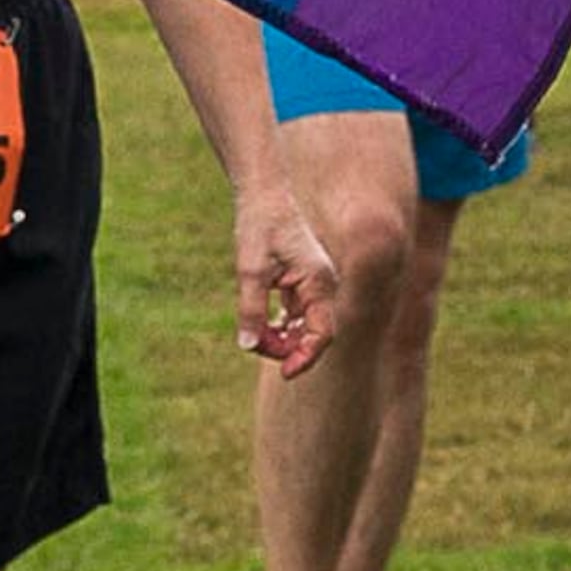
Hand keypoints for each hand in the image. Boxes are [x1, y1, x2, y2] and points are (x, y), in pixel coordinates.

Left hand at [235, 180, 338, 374]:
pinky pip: (297, 315)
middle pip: (313, 334)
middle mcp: (323, 286)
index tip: (284, 373)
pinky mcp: (303, 284)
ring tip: (255, 336)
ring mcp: (315, 285)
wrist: (264, 197)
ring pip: (304, 327)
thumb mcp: (250, 270)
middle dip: (287, 348)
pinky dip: (280, 325)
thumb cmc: (260, 227)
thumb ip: (251, 309)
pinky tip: (263, 327)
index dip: (305, 357)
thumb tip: (247, 346)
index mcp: (318, 282)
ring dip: (282, 338)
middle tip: (254, 346)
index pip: (323, 333)